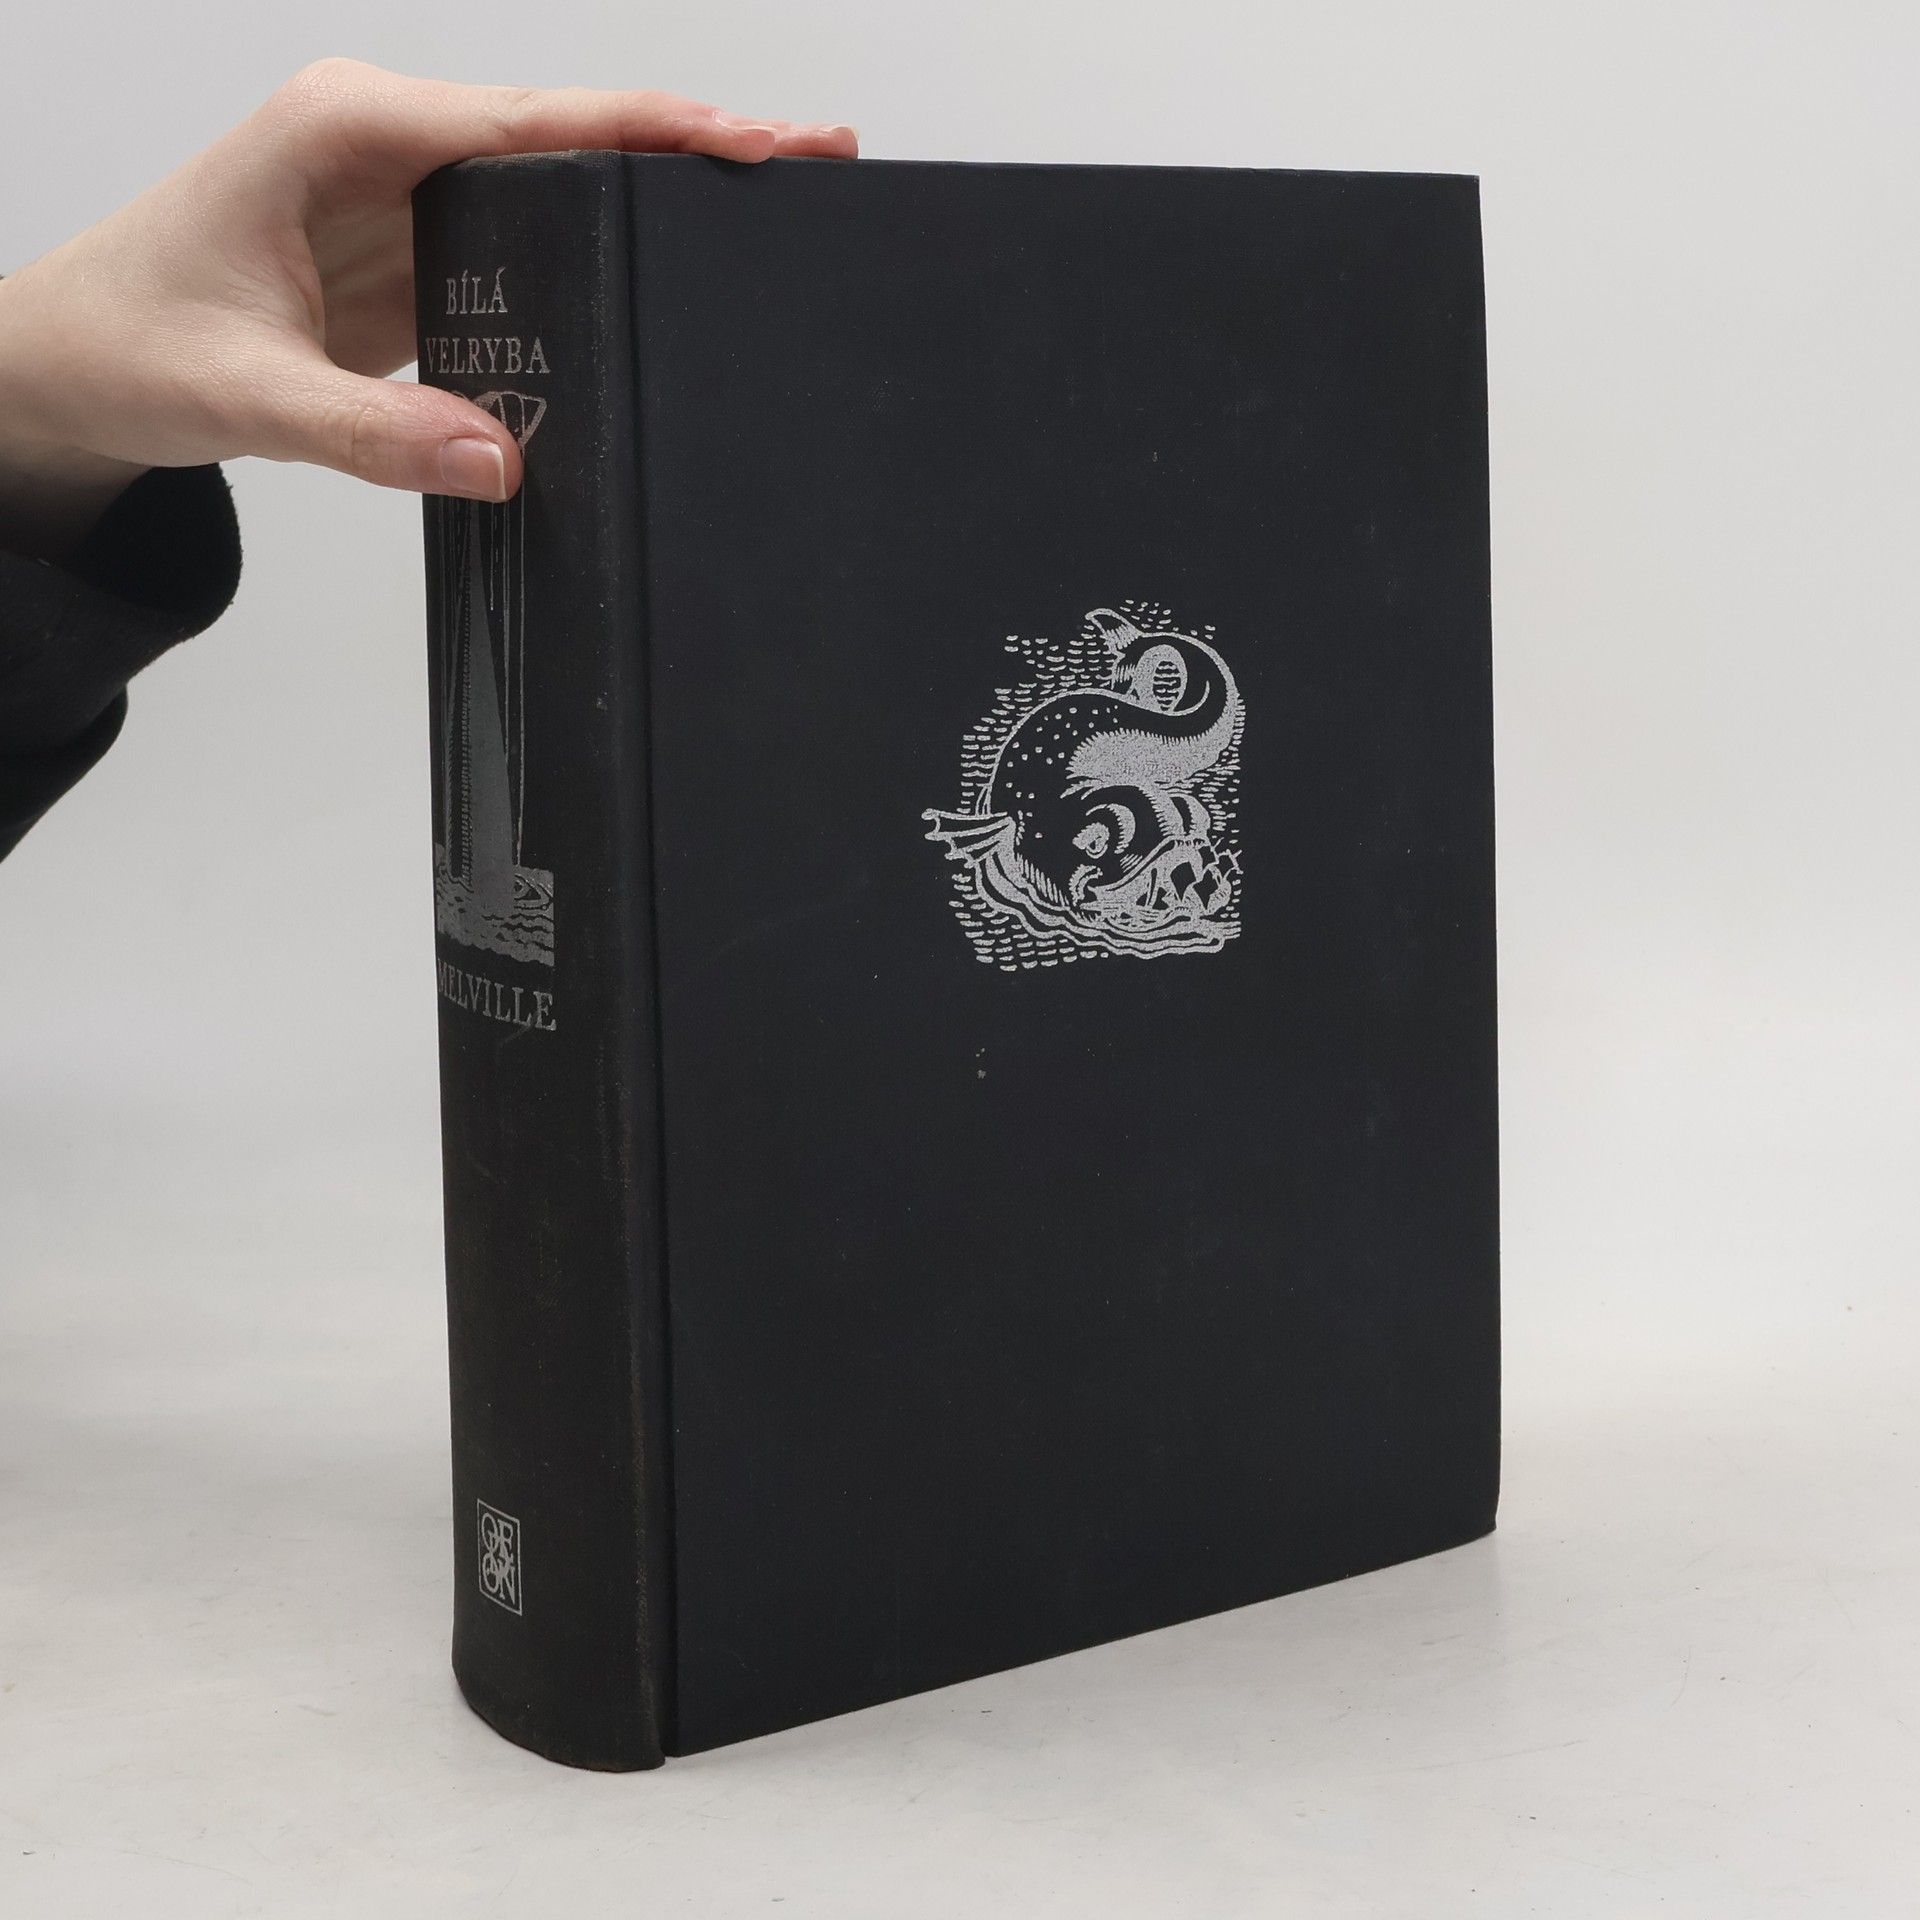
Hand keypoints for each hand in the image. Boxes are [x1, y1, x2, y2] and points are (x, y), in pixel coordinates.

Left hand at [0, 60, 856, 558]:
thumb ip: (371, 432)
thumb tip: (502, 457)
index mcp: (347, 130)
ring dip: (662, 193)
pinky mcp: (420, 251)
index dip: (657, 130)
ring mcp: (410, 194)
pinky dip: (611, 252)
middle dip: (695, 144)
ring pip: (563, 179)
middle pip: (574, 130)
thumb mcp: (243, 396)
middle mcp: (388, 141)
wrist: (74, 365)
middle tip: (811, 162)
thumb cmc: (130, 345)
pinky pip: (533, 240)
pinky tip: (673, 272)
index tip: (757, 143)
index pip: (534, 119)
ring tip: (772, 206)